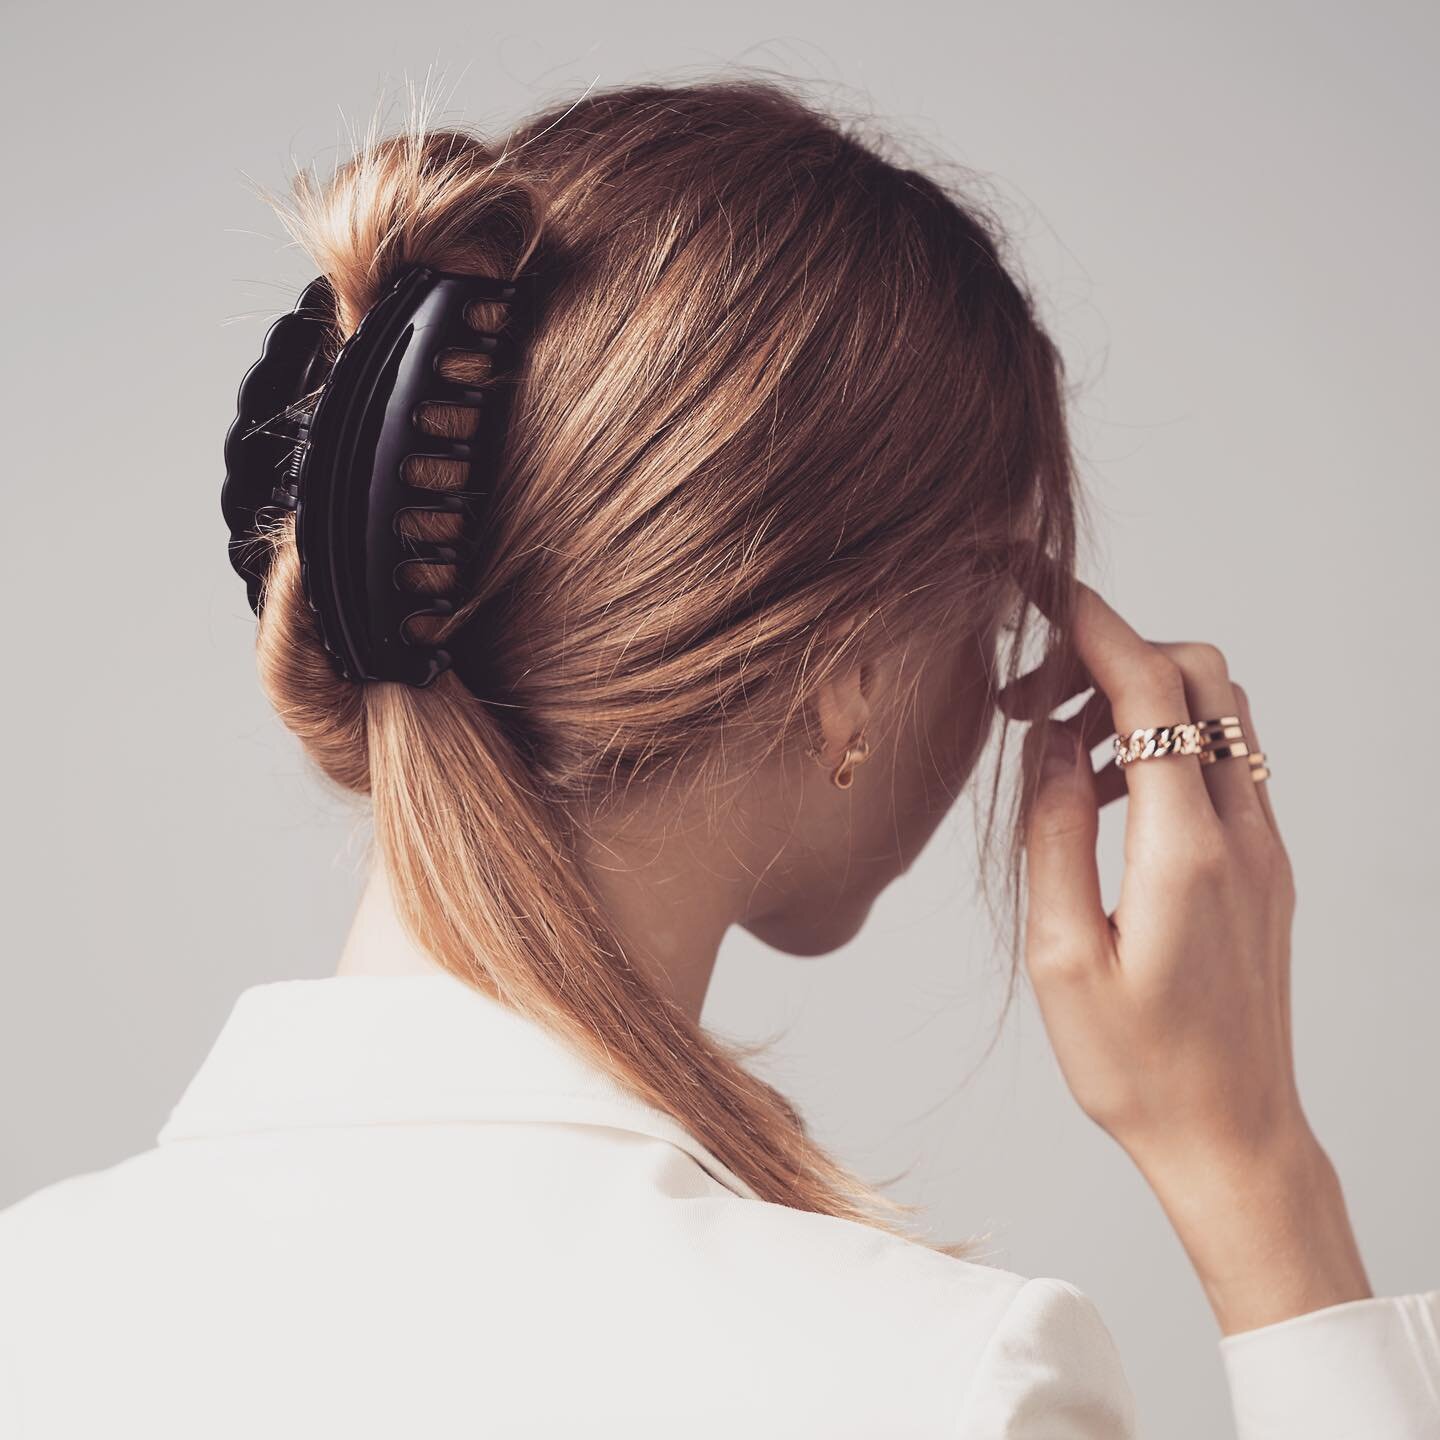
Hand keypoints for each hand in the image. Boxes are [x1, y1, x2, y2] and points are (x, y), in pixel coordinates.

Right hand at [1000, 579, 1370, 1334]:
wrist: (1233, 1137)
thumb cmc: (1136, 1067)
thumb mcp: (1062, 956)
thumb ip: (1053, 834)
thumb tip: (1047, 745)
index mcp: (1185, 850)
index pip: (1147, 685)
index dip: (1087, 618)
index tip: (1031, 580)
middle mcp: (1241, 831)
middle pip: (1197, 673)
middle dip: (1107, 654)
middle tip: (1024, 695)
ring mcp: (1263, 845)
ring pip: (1216, 710)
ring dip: (1133, 698)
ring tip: (1049, 749)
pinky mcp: (1263, 865)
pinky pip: (1219, 762)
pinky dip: (1157, 742)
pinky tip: (1098, 795)